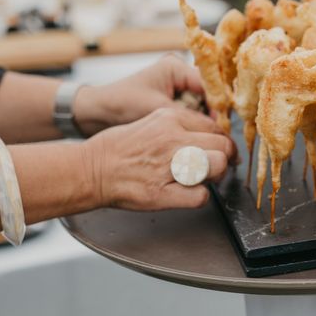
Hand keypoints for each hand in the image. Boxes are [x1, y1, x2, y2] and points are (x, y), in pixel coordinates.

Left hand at [74, 54, 211, 135]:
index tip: (224, 127)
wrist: (93, 113)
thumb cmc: (119, 104)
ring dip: (203, 124)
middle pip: (208, 96)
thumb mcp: (157, 109)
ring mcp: (174, 89)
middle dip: (213, 117)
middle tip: (219, 139)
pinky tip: (195, 141)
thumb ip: (188, 116)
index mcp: (175, 67)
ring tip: (209, 142)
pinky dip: (192, 128)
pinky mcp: (170, 103)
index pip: (209, 83)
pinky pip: (190, 115)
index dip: (219, 105)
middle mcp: (178, 75)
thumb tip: (215, 130)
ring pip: (201, 108)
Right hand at [83, 107, 236, 210]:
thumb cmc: (118, 147)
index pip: (215, 127)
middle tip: (217, 167)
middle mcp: (172, 138)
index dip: (222, 141)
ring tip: (204, 179)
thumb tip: (209, 135)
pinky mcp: (161, 192)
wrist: (90, 168)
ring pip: (217, 166)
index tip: (222, 150)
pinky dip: (199, 197)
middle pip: (223, 145)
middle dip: (225, 158)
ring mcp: (167, 166)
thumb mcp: (152, 121)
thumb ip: (181, 125)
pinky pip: (200, 196)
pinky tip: (188, 194)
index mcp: (171, 118)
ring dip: (215, 175)